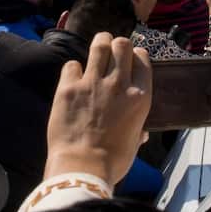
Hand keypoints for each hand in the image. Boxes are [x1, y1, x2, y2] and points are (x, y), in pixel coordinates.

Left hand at [43, 33, 151, 186]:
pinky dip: (73, 70)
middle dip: (117, 44)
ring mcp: (92, 83)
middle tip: (112, 50)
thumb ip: (138, 131)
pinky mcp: (68, 88)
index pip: (142, 59)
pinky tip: (73, 78)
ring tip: (98, 46)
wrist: (82, 167)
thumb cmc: (112, 161)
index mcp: (139, 97)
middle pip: (121, 45)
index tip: (132, 59)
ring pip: (99, 46)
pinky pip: (72, 65)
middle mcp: (118, 84)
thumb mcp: (133, 144)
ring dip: (99, 43)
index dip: (136, 56)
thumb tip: (142, 132)